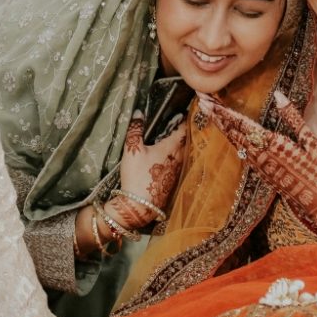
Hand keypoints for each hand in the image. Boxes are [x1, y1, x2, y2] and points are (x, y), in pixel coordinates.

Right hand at [114, 111, 187, 227]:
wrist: (140, 205)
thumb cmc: (137, 175)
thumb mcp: (132, 150)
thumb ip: (135, 129)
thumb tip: (139, 112)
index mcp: (171, 148)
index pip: (183, 130)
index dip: (182, 121)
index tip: (182, 113)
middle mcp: (178, 158)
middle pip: (184, 141)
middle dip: (181, 132)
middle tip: (176, 124)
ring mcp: (177, 171)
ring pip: (182, 154)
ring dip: (179, 146)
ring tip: (170, 139)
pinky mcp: (172, 182)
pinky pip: (177, 164)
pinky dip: (174, 157)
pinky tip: (165, 158)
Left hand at [199, 89, 316, 235]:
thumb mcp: (310, 141)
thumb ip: (292, 117)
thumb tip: (279, 94)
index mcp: (272, 144)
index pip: (241, 124)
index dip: (223, 112)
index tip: (208, 100)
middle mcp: (259, 155)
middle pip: (232, 131)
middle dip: (216, 115)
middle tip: (201, 100)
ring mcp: (258, 164)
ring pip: (234, 141)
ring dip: (221, 125)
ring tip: (210, 110)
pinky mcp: (260, 171)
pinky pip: (241, 151)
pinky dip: (231, 137)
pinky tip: (227, 130)